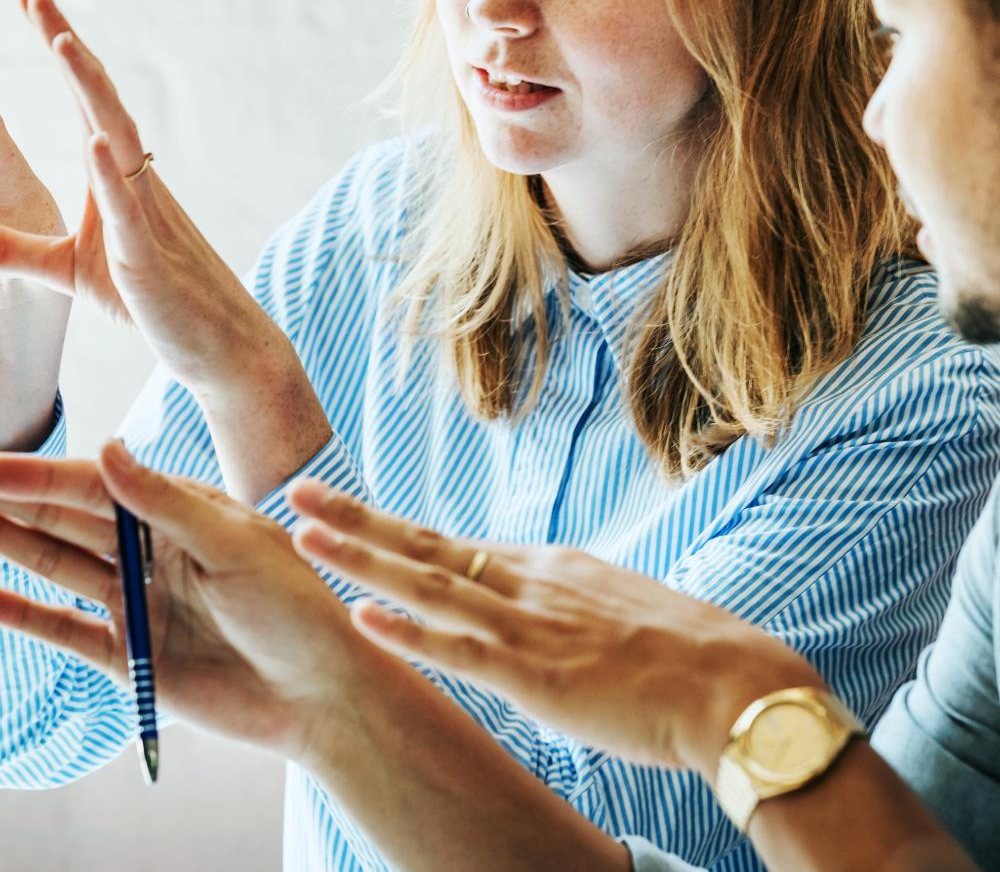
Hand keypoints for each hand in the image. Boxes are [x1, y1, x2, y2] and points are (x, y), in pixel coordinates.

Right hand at [0, 443, 364, 766]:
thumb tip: (106, 450)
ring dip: (12, 546)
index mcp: (183, 513)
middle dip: (16, 504)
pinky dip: (24, 614)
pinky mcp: (130, 656)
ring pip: (59, 566)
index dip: (42, 476)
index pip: (98, 486)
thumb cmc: (295, 606)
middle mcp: (154, 551)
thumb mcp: (235, 545)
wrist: (320, 692)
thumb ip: (166, 503)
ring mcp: (138, 602)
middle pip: (69, 521)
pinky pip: (65, 629)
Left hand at [1, 0, 287, 389]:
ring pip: (118, 140)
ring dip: (91, 93)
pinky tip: (95, 143)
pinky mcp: (146, 259)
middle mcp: (133, 182)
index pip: (82, 102)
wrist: (216, 344)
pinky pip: (129, 211)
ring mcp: (144, 215)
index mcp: (113, 178)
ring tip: (61, 46)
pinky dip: (111, 176)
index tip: (32, 1)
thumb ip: (23, 251)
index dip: (60, 51)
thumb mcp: (71, 271)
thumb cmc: (152, 301)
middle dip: (68, 48)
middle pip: (99, 102)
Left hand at [288, 487, 821, 777]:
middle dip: (356, 519)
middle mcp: (530, 582)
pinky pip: (462, 652)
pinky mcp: (539, 676)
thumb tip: (536, 606)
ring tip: (303, 536)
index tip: (344, 511)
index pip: (452, 545)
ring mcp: (530, 626)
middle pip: (425, 544)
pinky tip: (364, 618)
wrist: (734, 683)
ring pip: (429, 585)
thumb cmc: (683, 653)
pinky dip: (409, 634)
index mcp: (546, 567)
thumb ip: (564, 603)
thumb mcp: (612, 607)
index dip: (390, 528)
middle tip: (297, 491)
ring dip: (361, 559)